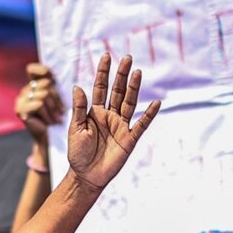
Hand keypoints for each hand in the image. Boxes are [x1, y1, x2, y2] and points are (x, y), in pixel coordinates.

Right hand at [15, 63, 64, 144]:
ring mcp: (20, 100)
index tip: (51, 77)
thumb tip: (53, 76)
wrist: (50, 138)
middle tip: (60, 111)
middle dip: (57, 98)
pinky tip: (48, 123)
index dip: (41, 69)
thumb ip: (55, 85)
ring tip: (56, 118)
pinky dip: (47, 114)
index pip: (32, 69)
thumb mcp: (58, 99)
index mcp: (33, 86)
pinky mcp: (20, 110)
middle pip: (45, 83)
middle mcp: (24, 91)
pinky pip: (39, 104)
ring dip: (53, 108)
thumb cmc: (57, 117)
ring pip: (44, 94)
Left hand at [67, 53, 160, 189]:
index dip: (103, 73)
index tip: (106, 56)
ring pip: (129, 103)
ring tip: (138, 72)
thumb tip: (78, 86)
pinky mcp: (130, 138)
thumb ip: (78, 109)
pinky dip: (149, 114)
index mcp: (94, 112)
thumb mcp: (75, 129)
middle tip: (128, 57)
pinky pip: (141, 124)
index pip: (100, 88)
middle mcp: (109, 116)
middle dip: (122, 75)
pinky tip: (157, 102)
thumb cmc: (78, 153)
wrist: (86, 176)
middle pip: (118, 91)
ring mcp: (121, 126)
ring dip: (134, 88)